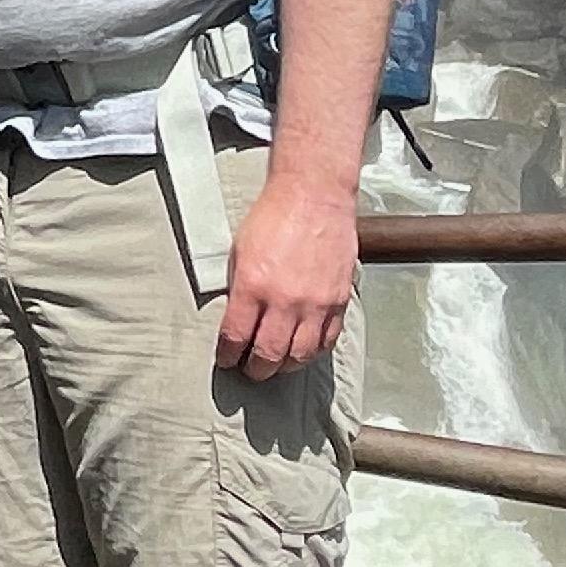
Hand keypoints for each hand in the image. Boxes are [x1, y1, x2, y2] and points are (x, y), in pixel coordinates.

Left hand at [216, 178, 357, 381]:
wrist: (314, 195)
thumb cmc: (274, 216)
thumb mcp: (240, 250)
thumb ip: (239, 288)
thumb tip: (236, 320)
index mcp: (253, 285)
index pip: (236, 337)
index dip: (228, 356)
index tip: (226, 360)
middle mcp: (285, 300)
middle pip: (269, 355)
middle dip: (256, 370)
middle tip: (251, 371)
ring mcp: (316, 303)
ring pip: (300, 356)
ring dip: (285, 366)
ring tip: (276, 365)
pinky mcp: (339, 300)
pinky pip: (327, 340)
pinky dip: (313, 352)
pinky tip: (303, 350)